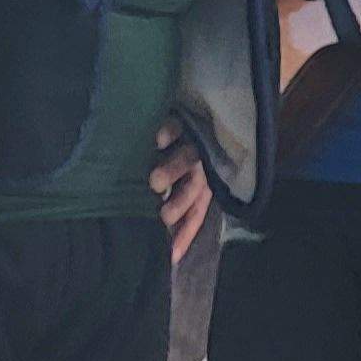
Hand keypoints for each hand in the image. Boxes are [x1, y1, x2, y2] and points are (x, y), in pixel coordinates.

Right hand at [150, 120, 212, 258]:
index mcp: (201, 182)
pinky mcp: (187, 116)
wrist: (206, 104)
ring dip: (173, 171)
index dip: (185, 233)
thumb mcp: (176, 179)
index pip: (196, 212)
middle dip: (180, 203)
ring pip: (189, 158)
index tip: (171, 256)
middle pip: (195, 187)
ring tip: (155, 182)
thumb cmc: (177, 149)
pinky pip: (180, 125)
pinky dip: (170, 133)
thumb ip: (170, 204)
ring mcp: (195, 140)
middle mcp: (201, 164)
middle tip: (163, 216)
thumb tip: (158, 242)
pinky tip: (158, 140)